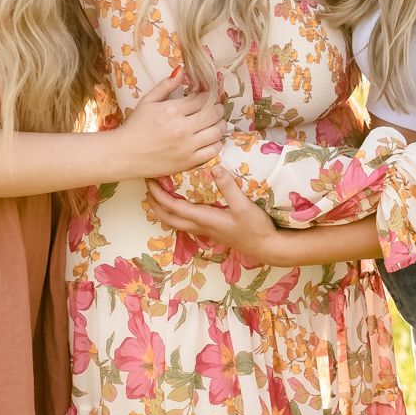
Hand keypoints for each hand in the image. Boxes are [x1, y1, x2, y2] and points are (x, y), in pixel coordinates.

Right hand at [114, 74, 225, 179]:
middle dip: (218, 108)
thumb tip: (181, 70)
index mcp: (172, 110)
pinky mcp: (188, 162)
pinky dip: (217, 143)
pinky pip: (213, 151)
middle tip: (215, 108)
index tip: (208, 96)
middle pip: (214, 114)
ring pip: (217, 132)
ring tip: (215, 122)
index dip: (209, 95)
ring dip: (220, 124)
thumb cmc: (135, 126)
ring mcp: (187, 146)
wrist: (124, 154)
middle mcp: (182, 128)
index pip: (203, 99)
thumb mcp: (148, 101)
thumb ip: (166, 85)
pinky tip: (211, 139)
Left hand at [147, 165, 292, 263]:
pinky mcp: (212, 229)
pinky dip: (175, 211)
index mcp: (204, 218)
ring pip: (175, 221)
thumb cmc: (256, 228)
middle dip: (154, 202)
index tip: (150, 179)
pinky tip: (180, 202)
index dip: (158, 194)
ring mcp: (205, 229)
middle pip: (167, 217)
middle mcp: (200, 226)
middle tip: (148, 184)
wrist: (267, 247)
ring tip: (158, 193)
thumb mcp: (244, 206)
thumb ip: (229, 187)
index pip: (173, 207)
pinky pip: (185, 221)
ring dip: (162, 208)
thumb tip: (214, 167)